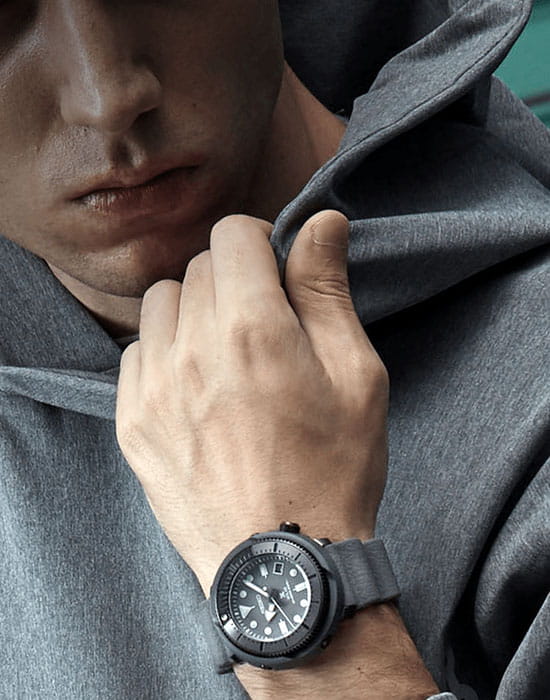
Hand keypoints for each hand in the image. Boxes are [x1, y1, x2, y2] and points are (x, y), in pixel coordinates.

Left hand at [115, 210, 388, 594]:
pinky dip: (165, 353)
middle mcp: (193, 349)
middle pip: (198, 268)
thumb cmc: (334, 469)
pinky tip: (196, 386)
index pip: (232, 235)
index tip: (276, 272)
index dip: (260, 241)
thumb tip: (320, 221)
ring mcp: (154, 388)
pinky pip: (136, 354)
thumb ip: (327, 289)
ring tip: (225, 353)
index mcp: (254, 328)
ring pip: (160, 305)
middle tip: (262, 323)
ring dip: (193, 312)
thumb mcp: (356, 374)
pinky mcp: (133, 423)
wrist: (284, 561)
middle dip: (233, 280)